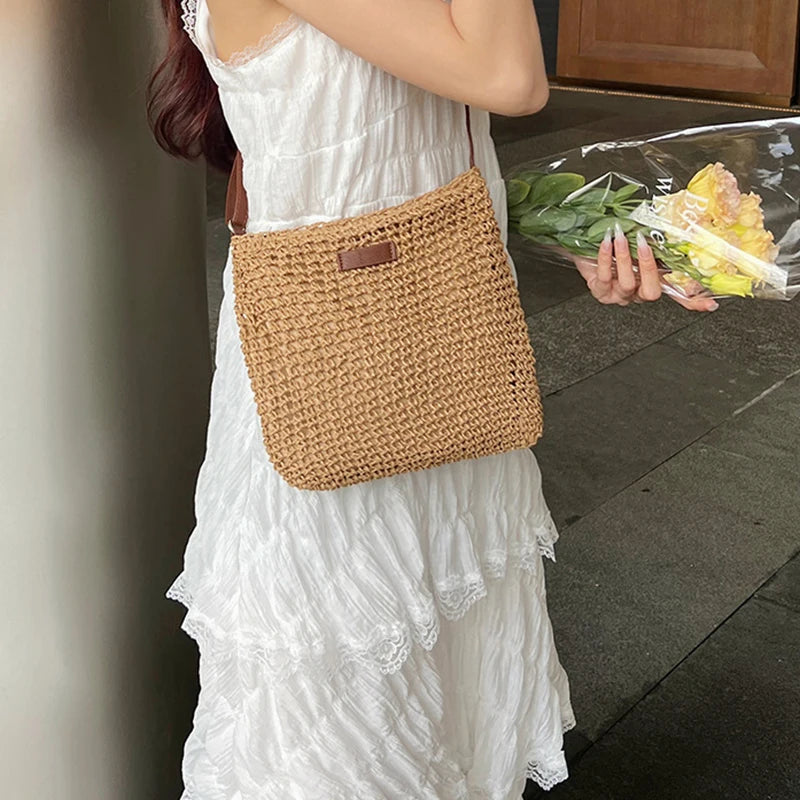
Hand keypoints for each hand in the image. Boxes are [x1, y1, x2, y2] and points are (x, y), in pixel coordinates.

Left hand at [573, 223, 718, 311]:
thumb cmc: (616, 240)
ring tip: (619, 236)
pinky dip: (605, 257)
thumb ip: (658, 240)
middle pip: (652, 292)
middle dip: (649, 267)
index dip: (693, 301)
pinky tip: (606, 242)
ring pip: (627, 283)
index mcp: (654, 281)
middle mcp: (638, 292)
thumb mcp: (639, 239)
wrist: (584, 241)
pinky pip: (604, 277)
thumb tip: (675, 225)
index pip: (678, 294)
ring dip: (624, 257)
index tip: (710, 303)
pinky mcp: (600, 292)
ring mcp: (619, 295)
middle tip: (644, 243)